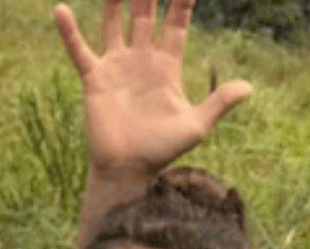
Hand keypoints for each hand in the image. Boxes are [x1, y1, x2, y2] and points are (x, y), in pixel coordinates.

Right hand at [55, 0, 251, 182]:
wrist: (129, 169)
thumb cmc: (163, 151)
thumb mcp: (196, 126)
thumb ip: (219, 103)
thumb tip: (248, 87)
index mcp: (167, 66)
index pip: (177, 23)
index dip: (183, 1)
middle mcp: (142, 59)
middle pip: (146, 13)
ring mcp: (117, 65)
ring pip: (114, 21)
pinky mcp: (94, 77)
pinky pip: (79, 49)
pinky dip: (69, 32)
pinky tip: (61, 10)